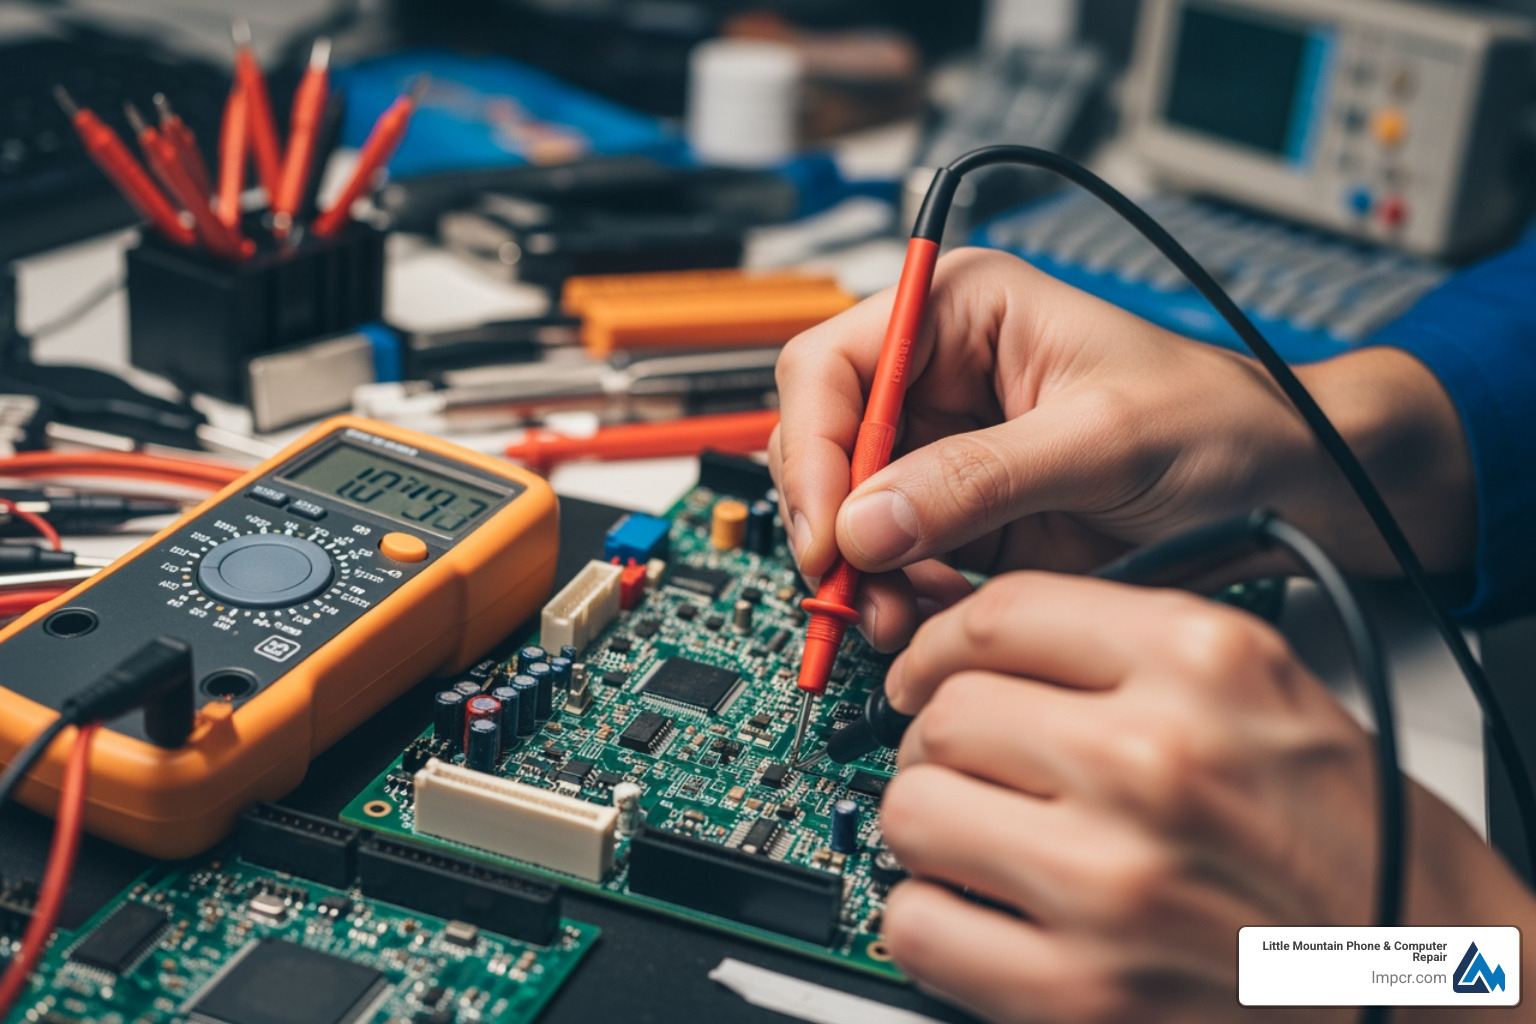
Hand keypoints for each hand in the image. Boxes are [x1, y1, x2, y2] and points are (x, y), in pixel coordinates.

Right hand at [769, 248, 1474, 651]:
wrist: (1283, 488)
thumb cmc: (1220, 424)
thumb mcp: (1103, 440)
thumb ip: (980, 478)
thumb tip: (866, 523)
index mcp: (961, 312)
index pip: (831, 367)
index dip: (811, 449)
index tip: (828, 533)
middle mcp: (938, 376)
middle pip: (823, 443)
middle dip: (831, 522)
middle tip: (850, 590)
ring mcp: (944, 452)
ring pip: (847, 511)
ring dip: (859, 571)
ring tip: (897, 617)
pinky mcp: (959, 518)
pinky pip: (891, 559)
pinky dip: (895, 596)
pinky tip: (927, 616)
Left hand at [875, 572, 1535, 1023]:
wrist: (1436, 993)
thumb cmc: (1355, 848)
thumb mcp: (1265, 695)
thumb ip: (1128, 655)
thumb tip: (975, 647)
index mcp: (1204, 664)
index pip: (999, 615)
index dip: (939, 646)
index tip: (929, 672)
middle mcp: (1155, 757)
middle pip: (946, 712)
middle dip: (939, 742)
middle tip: (968, 770)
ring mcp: (1113, 879)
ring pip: (914, 811)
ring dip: (931, 827)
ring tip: (983, 841)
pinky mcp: (1083, 992)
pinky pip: (919, 922)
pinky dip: (933, 919)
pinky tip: (987, 915)